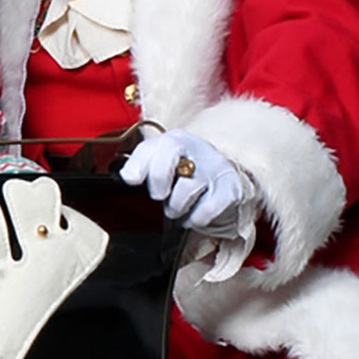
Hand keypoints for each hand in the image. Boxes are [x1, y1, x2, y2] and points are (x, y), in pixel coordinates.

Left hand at [119, 128, 245, 227]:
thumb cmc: (187, 174)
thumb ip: (141, 164)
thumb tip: (127, 175)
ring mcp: (216, 168)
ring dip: (176, 207)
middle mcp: (198, 149)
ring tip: (179, 206)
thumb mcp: (163, 164)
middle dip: (158, 181)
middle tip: (160, 194)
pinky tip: (196, 213)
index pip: (153, 146)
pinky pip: (204, 211)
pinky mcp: (230, 189)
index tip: (131, 180)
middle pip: (167, 159)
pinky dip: (195, 218)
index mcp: (176, 140)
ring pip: (184, 192)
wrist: (225, 182)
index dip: (138, 164)